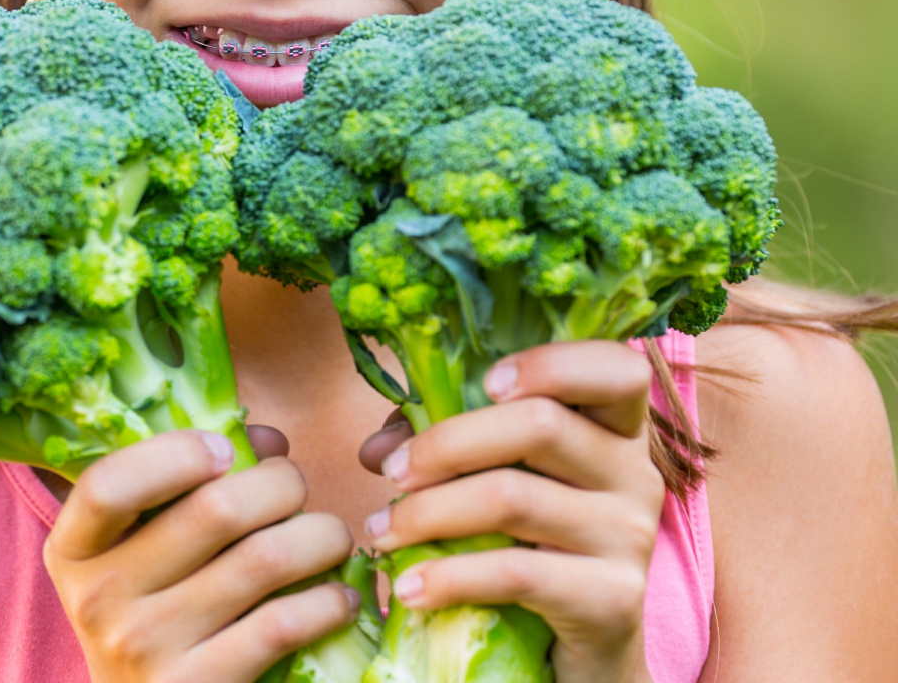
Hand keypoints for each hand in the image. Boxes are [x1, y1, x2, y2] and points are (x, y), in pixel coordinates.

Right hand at [44, 426, 358, 682]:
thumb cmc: (153, 607)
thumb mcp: (143, 547)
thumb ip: (193, 481)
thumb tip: (269, 442)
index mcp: (75, 548)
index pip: (109, 485)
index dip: (177, 454)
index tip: (225, 450)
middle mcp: (99, 599)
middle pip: (214, 509)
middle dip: (282, 483)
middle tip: (296, 491)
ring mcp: (144, 650)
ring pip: (262, 558)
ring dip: (320, 535)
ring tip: (332, 537)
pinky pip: (282, 624)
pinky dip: (326, 601)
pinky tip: (339, 597)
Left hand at [359, 343, 662, 682]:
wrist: (588, 648)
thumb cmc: (535, 541)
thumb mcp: (499, 476)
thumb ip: (447, 444)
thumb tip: (378, 449)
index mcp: (617, 426)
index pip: (618, 368)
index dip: (551, 364)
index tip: (486, 383)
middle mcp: (635, 473)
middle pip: (540, 425)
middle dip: (448, 443)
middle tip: (393, 473)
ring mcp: (629, 538)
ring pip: (514, 498)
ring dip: (429, 512)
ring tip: (382, 531)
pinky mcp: (612, 601)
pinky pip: (515, 573)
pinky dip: (449, 576)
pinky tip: (410, 586)